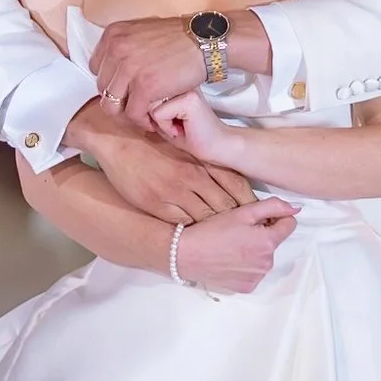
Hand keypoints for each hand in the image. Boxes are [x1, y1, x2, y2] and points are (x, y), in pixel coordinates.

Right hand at [66, 100, 254, 224]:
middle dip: (239, 220)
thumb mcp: (186, 148)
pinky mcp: (158, 204)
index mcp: (202, 160)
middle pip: (225, 204)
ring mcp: (174, 192)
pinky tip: (201, 237)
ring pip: (206, 217)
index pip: (235, 184)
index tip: (261, 213)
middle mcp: (192, 176)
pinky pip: (183, 224)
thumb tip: (232, 182)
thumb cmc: (155, 143)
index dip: (249, 201)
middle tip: (251, 233)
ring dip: (219, 229)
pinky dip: (195, 232)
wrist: (120, 140)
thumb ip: (208, 163)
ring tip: (228, 239)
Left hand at [89, 15, 209, 118]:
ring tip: (142, 114)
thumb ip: (125, 45)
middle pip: (102, 88)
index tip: (125, 88)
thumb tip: (113, 65)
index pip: (96, 68)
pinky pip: (133, 114)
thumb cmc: (179, 38)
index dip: (112, 81)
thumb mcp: (142, 31)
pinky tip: (152, 120)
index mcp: (113, 35)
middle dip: (119, 99)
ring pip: (111, 105)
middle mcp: (116, 49)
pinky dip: (142, 121)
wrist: (204, 42)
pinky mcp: (144, 87)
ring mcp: (129, 68)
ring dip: (127, 113)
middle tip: (136, 104)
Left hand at [149, 89, 240, 167]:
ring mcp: (185, 88)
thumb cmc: (191, 136)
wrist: (217, 147)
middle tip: (177, 125)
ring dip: (161, 123)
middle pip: (145, 99)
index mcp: (175, 83)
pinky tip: (184, 128)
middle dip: (156, 119)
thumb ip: (148, 108)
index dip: (153, 115)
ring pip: (150, 106)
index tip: (174, 122)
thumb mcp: (163, 120)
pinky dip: (166, 127)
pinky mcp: (188, 99)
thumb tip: (127, 104)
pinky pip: (158, 114)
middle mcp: (179, 82)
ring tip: (180, 126)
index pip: (145, 94)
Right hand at [175, 197, 298, 293]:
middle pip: (274, 242)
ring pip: (264, 257)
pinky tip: (229, 259)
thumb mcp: (242, 212)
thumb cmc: (212, 231)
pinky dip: (246, 266)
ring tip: (232, 245)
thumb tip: (295, 208)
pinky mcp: (246, 287)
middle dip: (263, 235)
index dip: (275, 218)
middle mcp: (267, 263)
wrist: (185, 255)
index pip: (289, 225)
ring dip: (254, 250)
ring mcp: (257, 277)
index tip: (258, 218)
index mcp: (268, 242)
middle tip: (239, 231)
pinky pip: (254, 272)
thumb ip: (273, 206)